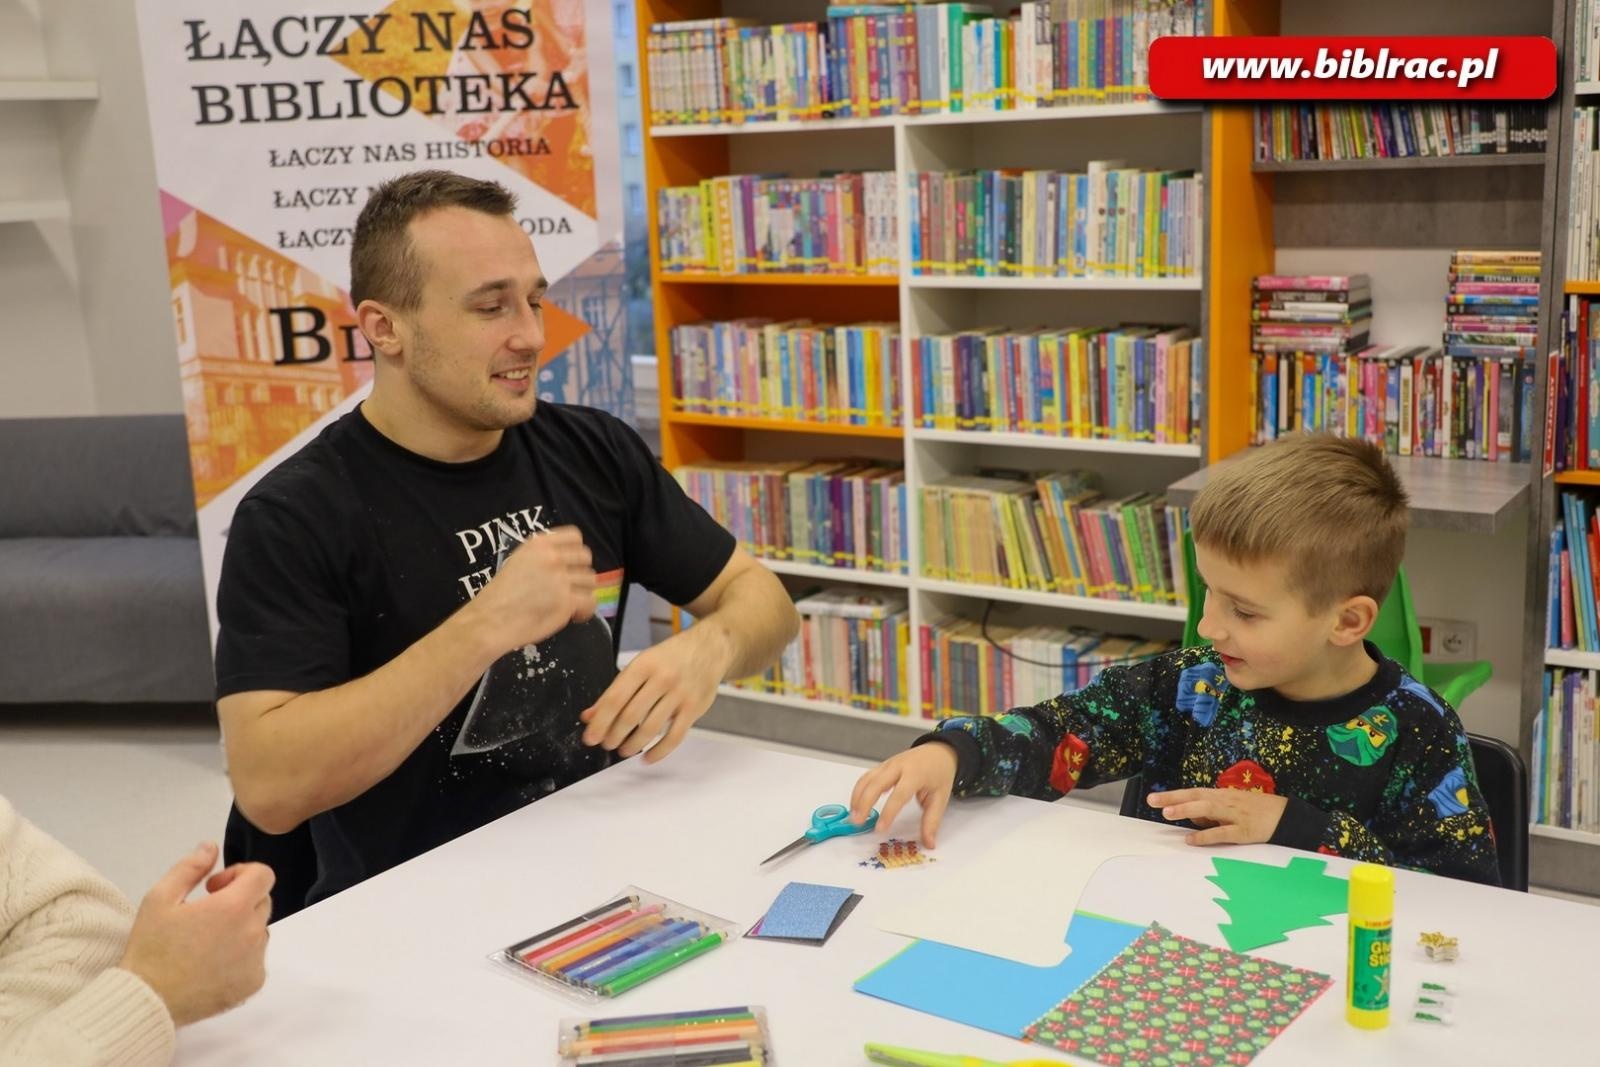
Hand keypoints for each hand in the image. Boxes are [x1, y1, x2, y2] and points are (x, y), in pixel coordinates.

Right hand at [119, 842, 273, 1026]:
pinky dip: (241, 956)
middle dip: (239, 900)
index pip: (263, 875)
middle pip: (261, 901)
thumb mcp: (160, 898)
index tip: (214, 888)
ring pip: (259, 930)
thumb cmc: (151, 948)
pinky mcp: (253, 983)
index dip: (240, 874)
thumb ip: (190, 867)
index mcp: (234, 907)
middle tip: (206, 914)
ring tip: (205, 942)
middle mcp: (253, 932)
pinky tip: (211, 964)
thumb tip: (211, 846)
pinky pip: (256, 959)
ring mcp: (256, 960)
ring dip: (241, 928)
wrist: (146, 1001)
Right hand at [467, 527, 596, 650]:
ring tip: (569, 603)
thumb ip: (542, 558)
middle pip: (585, 558)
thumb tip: (567, 564)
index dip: (576, 550)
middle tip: (570, 586)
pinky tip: (574, 615)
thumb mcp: (518, 562)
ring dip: (582, 591)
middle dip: (580, 572)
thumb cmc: (499, 596)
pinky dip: (585, 610)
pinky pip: (590, 601)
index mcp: (539, 545)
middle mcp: (552, 558)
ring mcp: (561, 579)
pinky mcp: (567, 600)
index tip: (571, 563)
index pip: (574, 536)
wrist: (490, 619)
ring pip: (591, 580)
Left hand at [579, 624, 732, 762]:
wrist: (710, 648)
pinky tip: (648, 757)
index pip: (615, 698)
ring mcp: (680, 694)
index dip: (600, 721)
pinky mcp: (694, 708)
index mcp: (643, 665)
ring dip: (633, 745)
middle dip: (614, 735)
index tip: (590, 737)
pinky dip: (659, 751)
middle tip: (607, 744)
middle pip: (631, 716)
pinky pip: (675, 737)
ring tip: (624, 750)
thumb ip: (615, 690)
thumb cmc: (671, 657)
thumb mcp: (641, 665)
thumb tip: (590, 716)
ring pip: (651, 728)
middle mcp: (662, 679)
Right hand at [848, 743, 958, 847]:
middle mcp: (898, 767)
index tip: (880, 828)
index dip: (888, 812)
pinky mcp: (882, 766)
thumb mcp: (941, 798)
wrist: (939, 751)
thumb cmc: (940, 774)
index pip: (899, 794)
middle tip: (857, 822)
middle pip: (876, 783)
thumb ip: (932, 821)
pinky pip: (867, 777)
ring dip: (857, 797)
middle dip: (864, 802)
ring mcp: (888, 764)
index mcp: (915, 774)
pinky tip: (856, 805)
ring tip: (853, 816)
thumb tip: (929, 844)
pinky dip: (859, 790)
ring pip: (867, 779)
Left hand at [1146, 788, 1288, 845]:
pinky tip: (1191, 839)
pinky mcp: (1243, 831)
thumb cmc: (1255, 811)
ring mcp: (1235, 816)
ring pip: (1207, 810)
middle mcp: (1226, 802)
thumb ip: (1212, 812)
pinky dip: (1205, 836)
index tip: (1154, 797)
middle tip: (1152, 800)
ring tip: (1167, 813)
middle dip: (1173, 798)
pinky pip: (1221, 833)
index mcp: (1222, 795)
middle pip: (1196, 797)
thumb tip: (1192, 819)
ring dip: (1186, 810)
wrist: (1286, 816)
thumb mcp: (1231, 807)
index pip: (1193, 793)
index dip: (1174, 794)